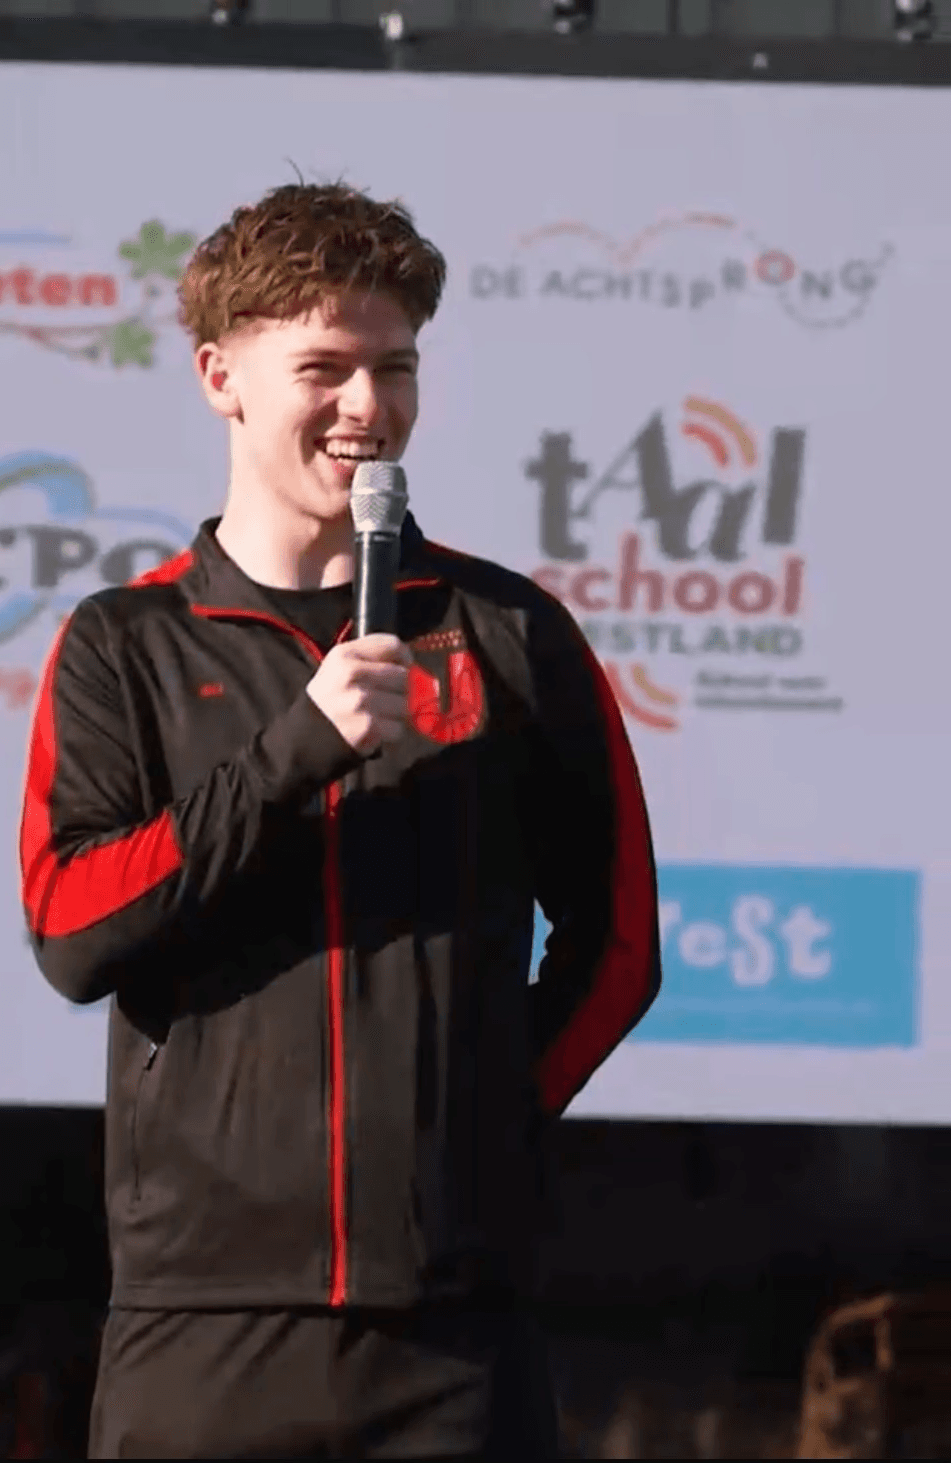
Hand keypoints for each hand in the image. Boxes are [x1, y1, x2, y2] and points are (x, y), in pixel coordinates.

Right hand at [306, 635, 412, 754]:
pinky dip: (390, 733)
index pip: (392, 645)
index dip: (404, 657)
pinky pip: (398, 727)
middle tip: (383, 698)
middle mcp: (352, 674)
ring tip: (376, 716)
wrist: (304, 737)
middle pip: (402, 675)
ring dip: (395, 714)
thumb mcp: (338, 669)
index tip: (404, 667)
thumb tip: (413, 666)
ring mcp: (361, 700)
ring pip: (404, 703)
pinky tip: (374, 731)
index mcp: (345, 655)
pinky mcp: (368, 726)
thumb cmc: (330, 700)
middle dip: (398, 690)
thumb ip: (371, 660)